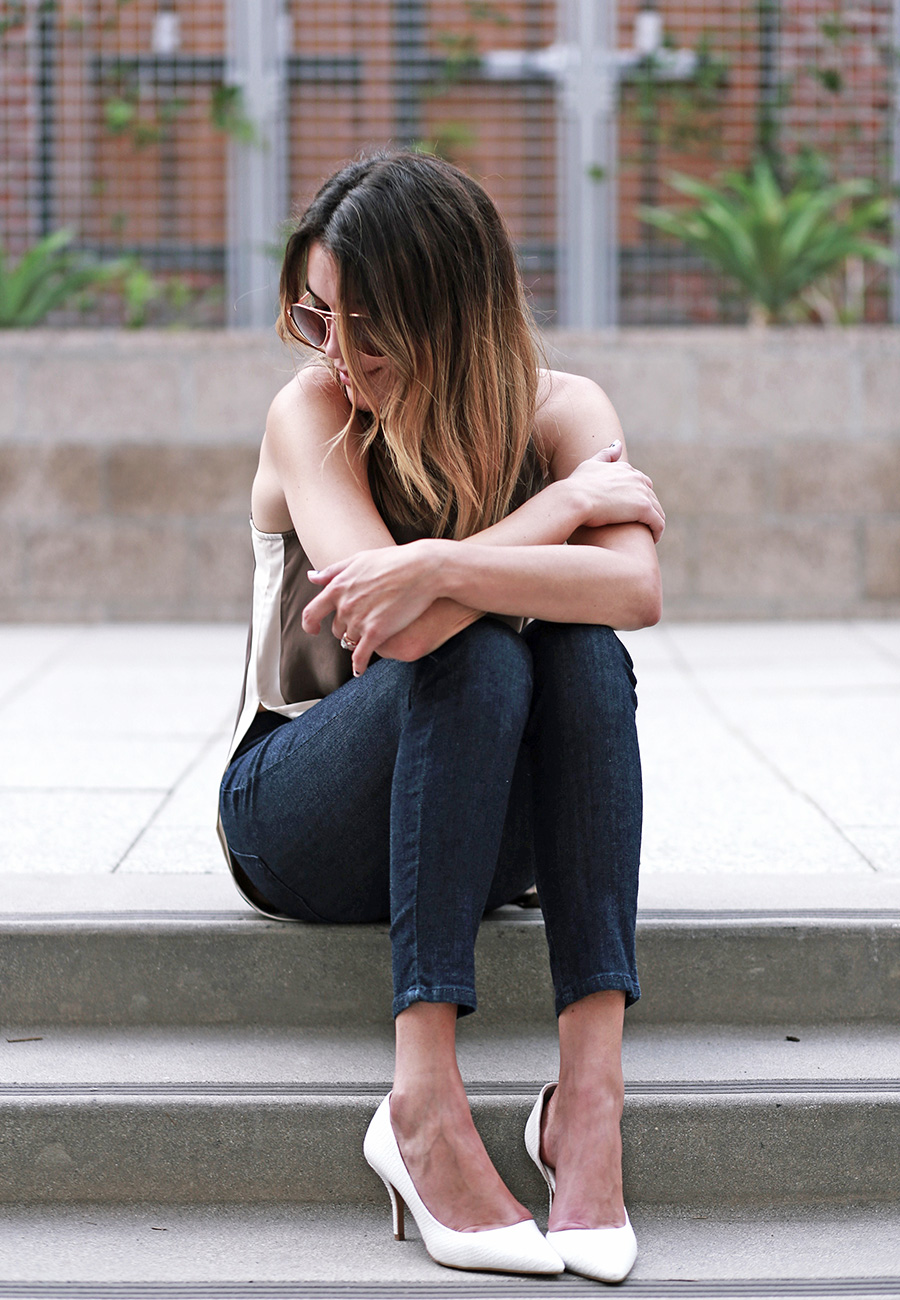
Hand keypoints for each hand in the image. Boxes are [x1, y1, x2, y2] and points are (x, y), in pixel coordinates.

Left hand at [302, 540, 446, 674]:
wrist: (422, 570)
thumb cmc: (393, 561)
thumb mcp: (358, 560)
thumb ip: (333, 571)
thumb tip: (311, 576)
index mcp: (337, 587)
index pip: (312, 613)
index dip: (310, 624)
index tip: (314, 630)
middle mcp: (344, 606)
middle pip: (336, 628)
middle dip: (345, 629)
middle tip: (362, 624)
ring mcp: (359, 620)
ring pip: (349, 641)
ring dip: (357, 641)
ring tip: (372, 636)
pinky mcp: (376, 633)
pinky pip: (360, 656)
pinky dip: (358, 665)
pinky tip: (359, 670)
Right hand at [568, 443, 665, 541]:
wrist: (574, 499)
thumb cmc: (576, 485)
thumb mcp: (590, 464)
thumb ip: (605, 455)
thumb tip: (618, 444)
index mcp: (624, 468)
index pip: (640, 482)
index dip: (638, 496)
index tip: (633, 510)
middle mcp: (636, 477)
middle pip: (651, 495)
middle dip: (649, 509)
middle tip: (642, 525)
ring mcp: (641, 492)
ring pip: (657, 510)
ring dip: (655, 522)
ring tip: (650, 534)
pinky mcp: (644, 509)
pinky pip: (658, 523)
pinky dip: (658, 531)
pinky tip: (653, 540)